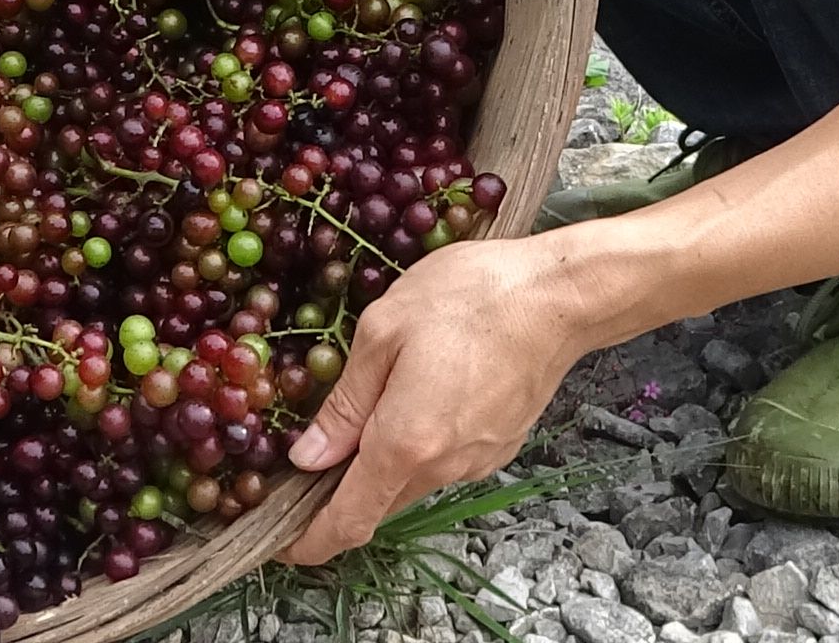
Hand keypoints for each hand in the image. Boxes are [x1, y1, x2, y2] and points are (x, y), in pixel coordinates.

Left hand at [280, 235, 592, 563]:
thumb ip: (345, 402)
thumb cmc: (471, 298)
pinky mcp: (499, 446)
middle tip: (304, 464)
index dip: (308, 540)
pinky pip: (442, 462)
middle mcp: (443, 466)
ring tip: (358, 420)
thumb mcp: (384, 331)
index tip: (279, 541)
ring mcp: (476, 460)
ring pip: (410, 482)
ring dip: (379, 468)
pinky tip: (410, 403)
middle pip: (377, 505)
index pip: (348, 521)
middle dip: (337, 497)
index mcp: (405, 443)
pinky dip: (415, 450)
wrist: (559, 296)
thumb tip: (309, 456)